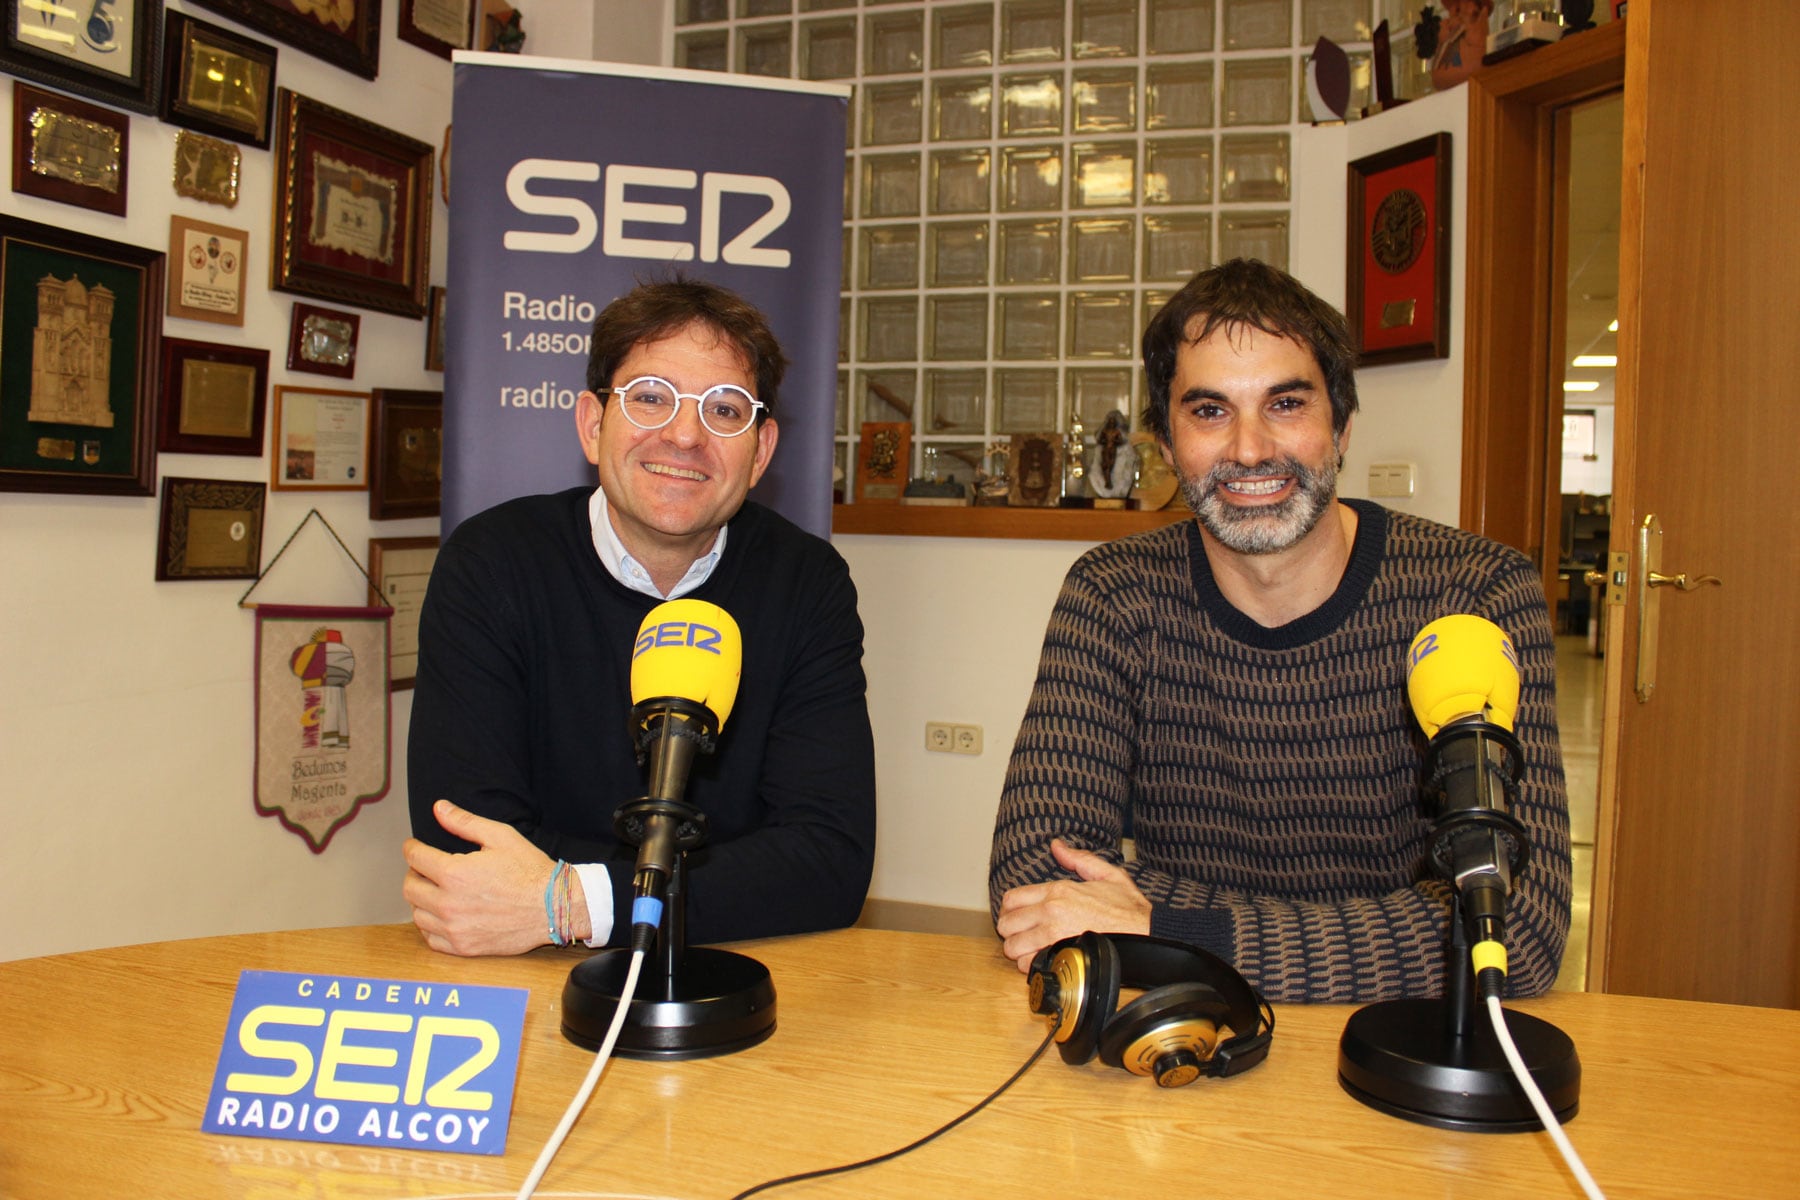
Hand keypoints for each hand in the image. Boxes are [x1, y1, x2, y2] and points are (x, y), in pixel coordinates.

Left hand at [401, 800, 587, 955]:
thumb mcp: (500, 836)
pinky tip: (443, 915)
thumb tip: (439, 808)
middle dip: (414, 873)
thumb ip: (464, 822)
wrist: (554, 907)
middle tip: (425, 869)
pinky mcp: (463, 947)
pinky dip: (431, 926)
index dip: (412, 848)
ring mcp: (455, 929)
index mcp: (455, 873)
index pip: (415, 858)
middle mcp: (449, 903)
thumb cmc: (530, 871)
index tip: (414, 847)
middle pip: (410, 888)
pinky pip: (430, 938)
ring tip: (436, 892)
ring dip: (421, 900)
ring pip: (417, 914)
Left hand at [994, 838, 1150, 972]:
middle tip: (1023, 935)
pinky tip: (1044, 962)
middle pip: (1006, 924)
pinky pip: (1029, 965)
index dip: (1010, 910)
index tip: (1018, 918)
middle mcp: (1051, 911)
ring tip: (1032, 950)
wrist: (1148, 934)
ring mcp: (1054, 936)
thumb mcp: (1108, 875)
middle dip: (1012, 931)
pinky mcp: (1061, 956)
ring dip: (1020, 951)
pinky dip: (1033, 966)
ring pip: (1013, 947)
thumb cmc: (1129, 909)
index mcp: (1057, 890)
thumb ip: (1079, 859)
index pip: (1011, 899)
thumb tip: (1056, 846)